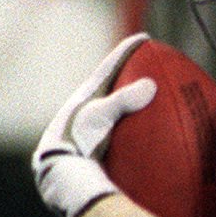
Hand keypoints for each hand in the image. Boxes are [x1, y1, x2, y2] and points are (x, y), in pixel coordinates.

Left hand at [32, 33, 154, 216]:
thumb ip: (122, 100)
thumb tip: (150, 86)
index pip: (110, 68)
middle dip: (130, 76)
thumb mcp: (99, 118)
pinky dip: (137, 133)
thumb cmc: (76, 144)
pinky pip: (123, 136)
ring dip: (133, 106)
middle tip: (151, 66)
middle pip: (113, 87)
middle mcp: (87, 112)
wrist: (60, 177)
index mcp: (86, 97)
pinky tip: (153, 141)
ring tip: (155, 101)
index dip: (127, 52)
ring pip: (117, 113)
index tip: (144, 39)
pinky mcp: (96, 153)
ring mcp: (91, 133)